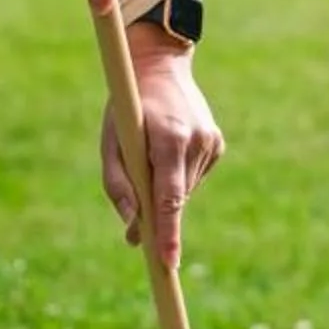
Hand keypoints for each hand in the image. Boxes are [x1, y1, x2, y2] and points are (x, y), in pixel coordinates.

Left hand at [101, 25, 224, 268]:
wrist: (159, 66)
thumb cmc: (127, 106)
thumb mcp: (110, 140)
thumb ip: (116, 183)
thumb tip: (131, 224)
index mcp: (169, 139)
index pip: (169, 198)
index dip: (167, 233)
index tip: (168, 262)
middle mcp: (196, 141)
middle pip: (176, 198)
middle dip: (158, 217)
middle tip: (137, 234)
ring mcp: (211, 142)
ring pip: (185, 190)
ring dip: (166, 191)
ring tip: (150, 162)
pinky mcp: (217, 143)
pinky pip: (194, 176)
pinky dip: (178, 176)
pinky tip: (168, 152)